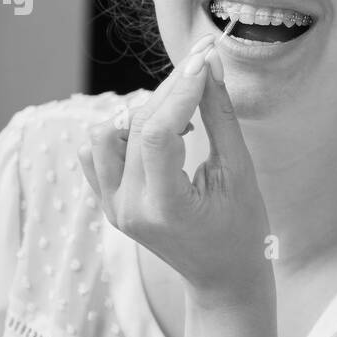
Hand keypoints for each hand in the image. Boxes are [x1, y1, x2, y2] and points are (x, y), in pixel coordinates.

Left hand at [78, 34, 273, 310]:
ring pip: (103, 134)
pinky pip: (94, 152)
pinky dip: (120, 132)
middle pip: (132, 126)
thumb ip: (220, 117)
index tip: (203, 61)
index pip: (156, 133)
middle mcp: (129, 208)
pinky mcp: (108, 202)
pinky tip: (156, 134)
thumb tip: (209, 66)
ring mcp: (113, 207)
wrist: (221, 275)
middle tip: (201, 71)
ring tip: (180, 119)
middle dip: (168, 92)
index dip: (179, 90)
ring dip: (139, 113)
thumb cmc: (241, 229)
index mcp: (166, 208)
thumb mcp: (239, 172)